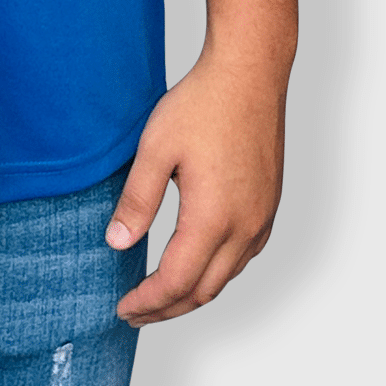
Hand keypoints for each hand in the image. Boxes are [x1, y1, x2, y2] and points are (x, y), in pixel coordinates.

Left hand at [106, 51, 288, 325]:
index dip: (148, 302)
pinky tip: (195, 263)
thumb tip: (117, 242)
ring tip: (159, 294)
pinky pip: (242, 257)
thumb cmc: (203, 103)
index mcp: (213, 218)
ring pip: (225, 277)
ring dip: (191, 293)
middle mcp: (244, 228)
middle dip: (166, 308)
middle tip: (135, 312)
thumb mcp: (156, 147)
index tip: (123, 308)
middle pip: (203, 291)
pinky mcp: (268, 206)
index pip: (176, 282)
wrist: (250, 73)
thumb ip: (137, 200)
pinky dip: (214, 272)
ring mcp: (261, 219)